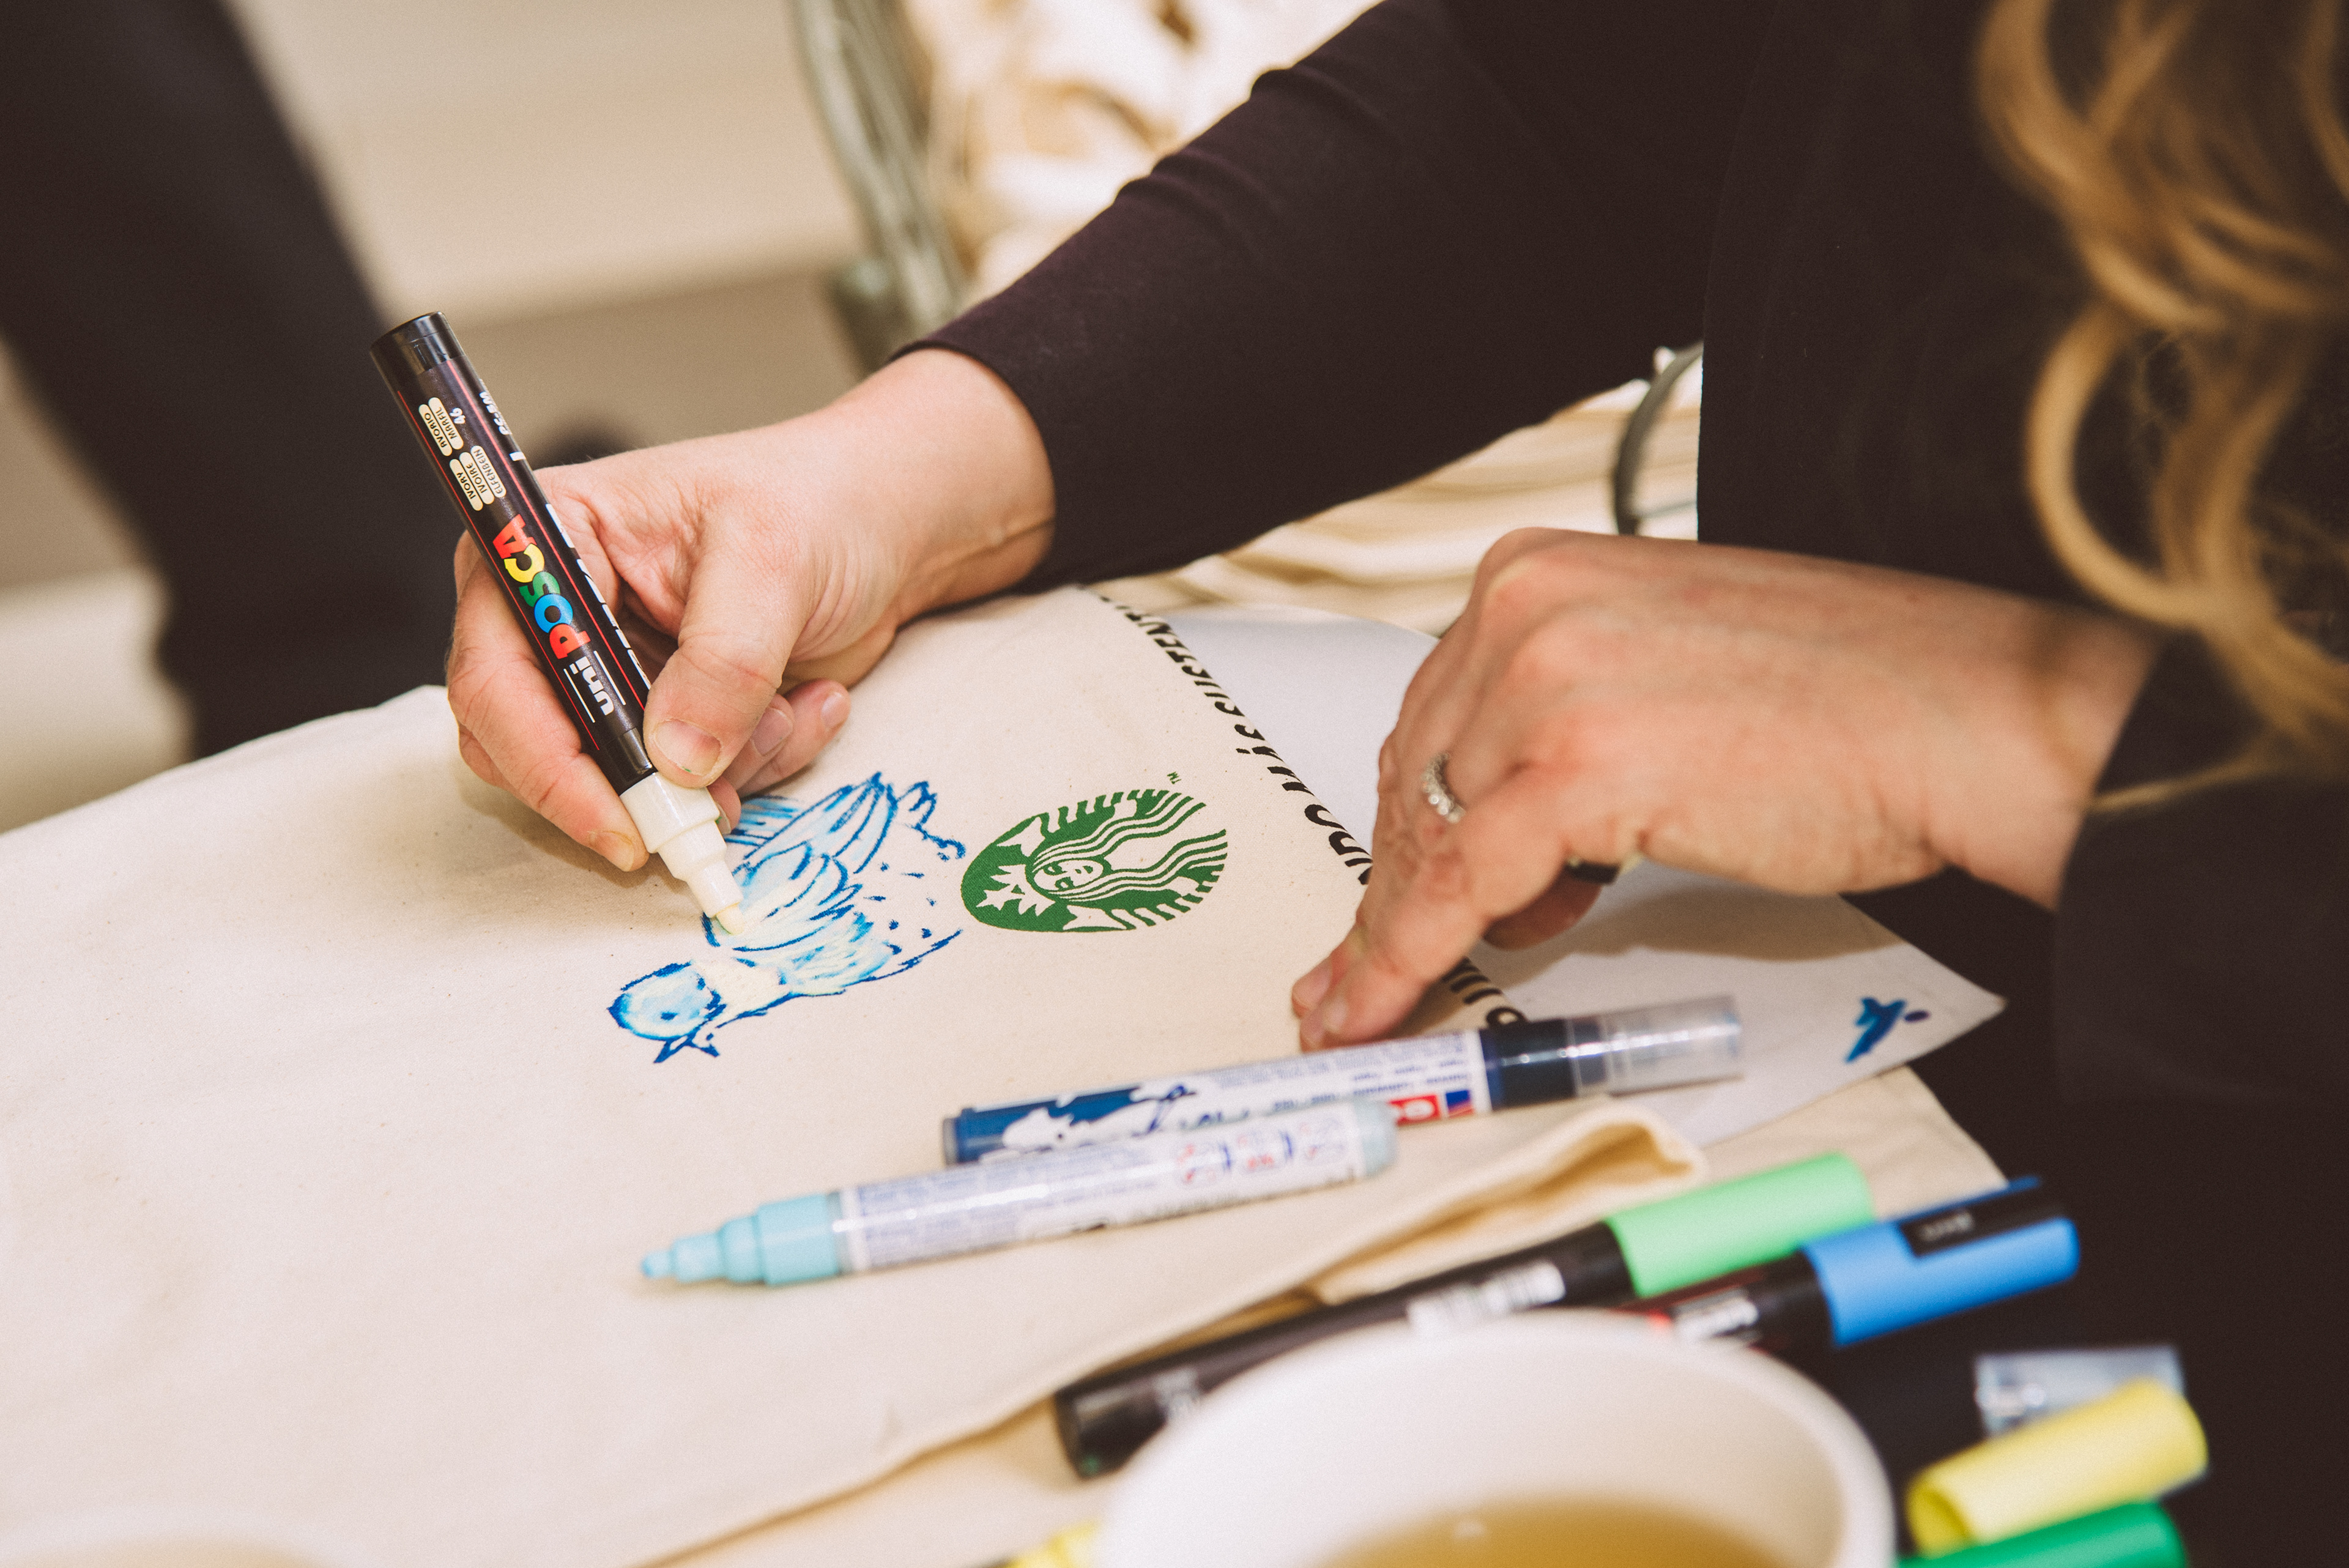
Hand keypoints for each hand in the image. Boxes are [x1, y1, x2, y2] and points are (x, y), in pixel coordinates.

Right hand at [446, 350, 1054, 869]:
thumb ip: (723, 661)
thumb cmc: (816, 504)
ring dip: (716, 774)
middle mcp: (555, 613)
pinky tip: (803, 706)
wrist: (882, 530)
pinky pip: (682, 789)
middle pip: (529, 744)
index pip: (498, 668)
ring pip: (614, 780)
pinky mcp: (660, 720)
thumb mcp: (773, 562)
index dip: (545, 756)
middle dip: (636, 784)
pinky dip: (752, 768)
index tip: (616, 820)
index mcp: (549, 540)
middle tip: (715, 809)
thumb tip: (676, 759)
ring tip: (789, 708)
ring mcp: (607, 673)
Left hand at [1291, 528, 2160, 1046]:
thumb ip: (1565, 713)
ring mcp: (1548, 681)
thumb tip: (1500, 813)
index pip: (1430, 715)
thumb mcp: (1661, 669)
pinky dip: (1407, 959)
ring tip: (1404, 994)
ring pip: (1429, 837)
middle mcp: (1527, 607)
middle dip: (1401, 885)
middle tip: (1375, 967)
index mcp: (1540, 571)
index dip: (1405, 824)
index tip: (1376, 889)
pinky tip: (1376, 1007)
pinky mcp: (1577, 767)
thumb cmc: (1851, 701)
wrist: (1965, 718)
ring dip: (1411, 931)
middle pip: (1417, 777)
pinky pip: (1459, 887)